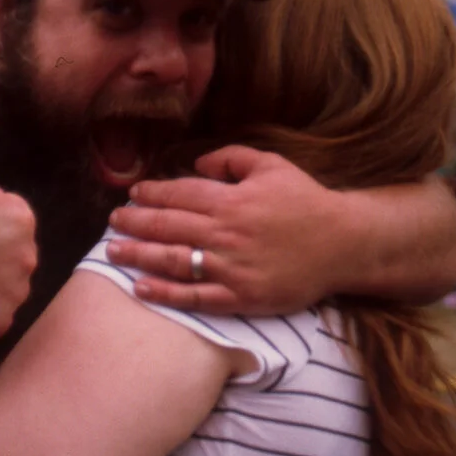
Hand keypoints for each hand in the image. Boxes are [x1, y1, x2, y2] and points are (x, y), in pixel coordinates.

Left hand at [106, 146, 343, 314]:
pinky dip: (165, 293)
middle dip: (135, 223)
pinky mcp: (239, 297)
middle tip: (113, 222)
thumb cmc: (306, 202)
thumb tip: (198, 164)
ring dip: (138, 256)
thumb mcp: (272, 165)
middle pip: (168, 226)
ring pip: (173, 261)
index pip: (179, 194)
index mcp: (231, 200)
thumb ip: (231, 158)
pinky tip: (141, 288)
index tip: (133, 194)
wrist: (343, 244)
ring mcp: (230, 268)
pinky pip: (195, 297)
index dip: (151, 193)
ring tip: (113, 252)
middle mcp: (225, 233)